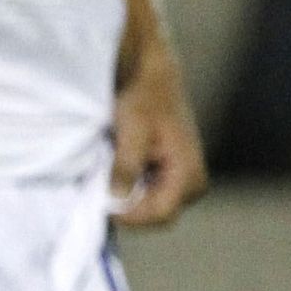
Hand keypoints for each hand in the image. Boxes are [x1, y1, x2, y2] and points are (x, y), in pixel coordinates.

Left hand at [109, 42, 208, 226]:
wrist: (152, 75)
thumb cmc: (143, 97)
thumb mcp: (132, 128)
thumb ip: (126, 164)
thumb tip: (117, 197)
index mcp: (189, 174)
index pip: (160, 214)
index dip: (130, 214)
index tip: (101, 205)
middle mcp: (192, 184)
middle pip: (156, 215)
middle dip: (128, 207)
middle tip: (99, 191)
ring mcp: (182, 181)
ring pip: (151, 206)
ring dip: (127, 197)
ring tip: (105, 176)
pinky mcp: (170, 175)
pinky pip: (149, 193)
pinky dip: (129, 187)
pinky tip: (112, 171)